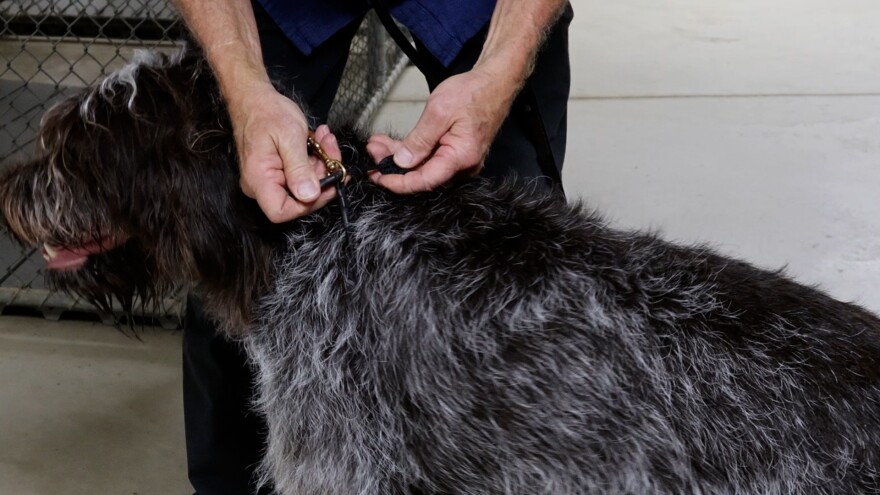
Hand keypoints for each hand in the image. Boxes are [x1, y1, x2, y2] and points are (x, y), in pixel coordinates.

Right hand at [228, 84, 337, 221]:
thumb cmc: (266, 112)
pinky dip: (315, 160)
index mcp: (259, 179)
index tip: (329, 183)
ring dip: (322, 164)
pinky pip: (301, 175)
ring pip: (304, 186)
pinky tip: (319, 141)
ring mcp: (269, 179)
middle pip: (298, 199)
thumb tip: (309, 196)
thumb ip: (299, 168)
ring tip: (326, 140)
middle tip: (332, 152)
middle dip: (322, 177)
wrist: (253, 97)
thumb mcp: (289, 137)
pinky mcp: (278, 172)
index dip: (308, 204)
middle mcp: (261, 185)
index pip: (281, 212)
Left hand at [368, 66, 515, 193]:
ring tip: (378, 145)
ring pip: (424, 167)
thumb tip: (402, 162)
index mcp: (461, 158)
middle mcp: (463, 165)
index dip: (398, 182)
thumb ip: (419, 140)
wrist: (495, 81)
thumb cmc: (474, 92)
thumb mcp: (439, 111)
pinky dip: (412, 151)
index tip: (378, 176)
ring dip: (400, 158)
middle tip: (372, 154)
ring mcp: (460, 160)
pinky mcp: (456, 153)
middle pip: (422, 175)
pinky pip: (431, 158)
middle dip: (394, 167)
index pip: (424, 181)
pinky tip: (394, 144)